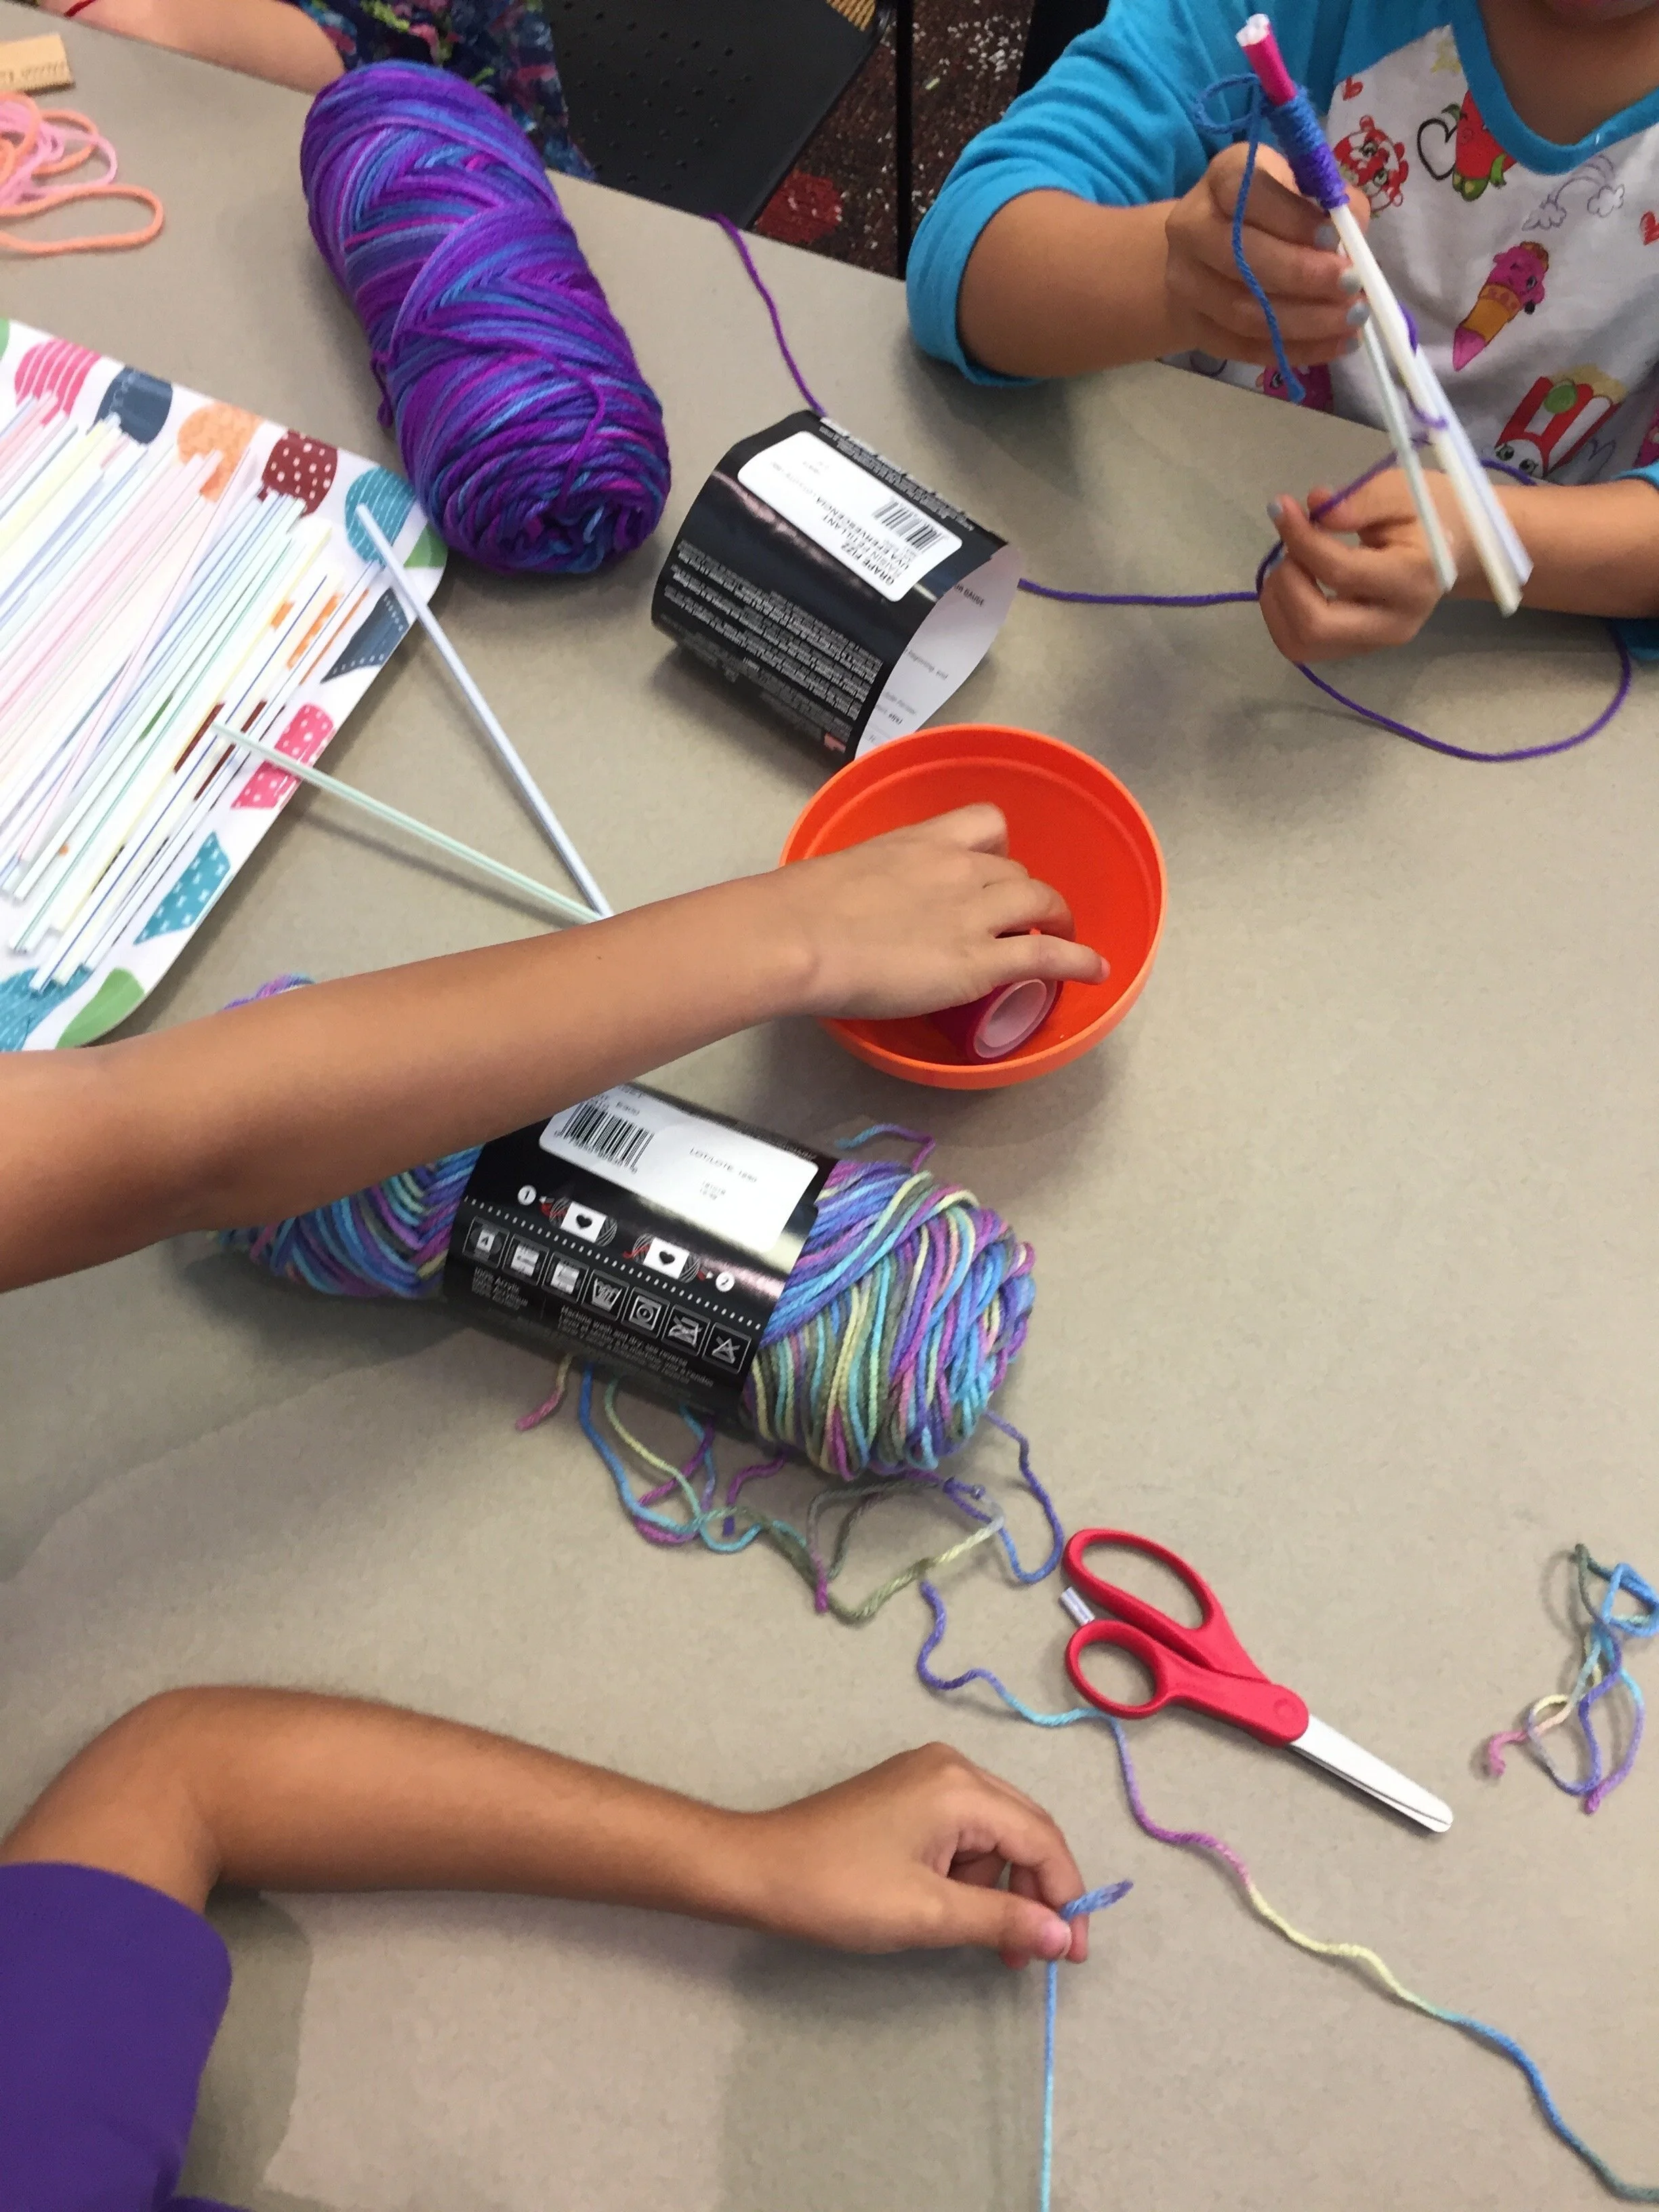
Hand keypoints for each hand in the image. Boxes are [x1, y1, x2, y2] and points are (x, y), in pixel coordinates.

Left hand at [734, 1742, 1095, 1968]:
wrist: (758, 1869)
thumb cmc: (842, 1890)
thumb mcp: (928, 1913)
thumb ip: (1003, 1921)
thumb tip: (1062, 1936)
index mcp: (962, 1786)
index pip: (1042, 1839)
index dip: (1066, 1897)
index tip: (1071, 1954)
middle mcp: (953, 1767)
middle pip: (1025, 1829)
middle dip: (1040, 1892)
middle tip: (1040, 1953)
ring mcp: (928, 1775)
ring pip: (996, 1833)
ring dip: (1004, 1887)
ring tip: (988, 1940)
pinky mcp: (908, 1793)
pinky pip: (965, 1830)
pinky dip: (973, 1873)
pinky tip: (958, 1909)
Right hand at [771, 805, 1104, 1020]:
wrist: (797, 936)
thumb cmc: (797, 909)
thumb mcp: (838, 877)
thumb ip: (861, 888)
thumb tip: (847, 914)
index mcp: (921, 841)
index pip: (983, 823)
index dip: (998, 849)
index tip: (994, 866)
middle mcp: (958, 868)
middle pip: (1015, 872)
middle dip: (1024, 894)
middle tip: (1022, 919)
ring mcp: (974, 914)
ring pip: (1039, 903)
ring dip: (1058, 920)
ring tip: (1063, 939)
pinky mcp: (980, 961)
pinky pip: (1047, 955)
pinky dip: (1079, 960)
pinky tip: (1096, 971)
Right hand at [1165, 143, 1369, 369]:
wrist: (1211, 256)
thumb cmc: (1273, 213)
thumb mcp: (1304, 188)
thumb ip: (1333, 205)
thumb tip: (1354, 240)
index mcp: (1223, 178)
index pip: (1249, 195)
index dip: (1291, 219)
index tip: (1335, 238)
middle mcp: (1191, 226)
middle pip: (1239, 258)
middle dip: (1302, 276)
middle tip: (1352, 287)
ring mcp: (1185, 281)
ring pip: (1242, 311)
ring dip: (1304, 321)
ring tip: (1351, 322)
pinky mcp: (1193, 326)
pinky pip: (1243, 347)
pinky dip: (1293, 350)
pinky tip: (1334, 346)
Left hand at [1259, 469, 1466, 659]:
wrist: (1450, 550)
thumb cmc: (1425, 514)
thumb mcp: (1400, 490)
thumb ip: (1359, 500)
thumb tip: (1314, 505)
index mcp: (1413, 578)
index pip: (1341, 571)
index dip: (1301, 538)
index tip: (1282, 508)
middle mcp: (1393, 623)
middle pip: (1316, 624)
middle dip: (1288, 581)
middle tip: (1290, 546)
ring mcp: (1373, 644)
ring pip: (1301, 643)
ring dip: (1278, 600)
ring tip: (1292, 562)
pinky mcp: (1353, 651)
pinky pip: (1299, 646)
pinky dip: (1281, 614)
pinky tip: (1292, 583)